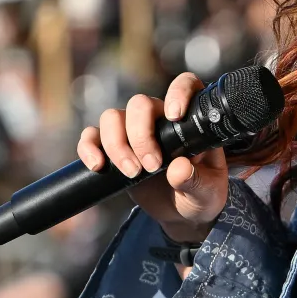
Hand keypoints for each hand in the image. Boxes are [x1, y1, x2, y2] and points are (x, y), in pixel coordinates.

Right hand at [76, 72, 228, 242]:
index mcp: (189, 121)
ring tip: (133, 173)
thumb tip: (178, 168)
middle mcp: (160, 118)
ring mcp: (133, 131)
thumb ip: (197, 181)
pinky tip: (98, 166)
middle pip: (139, 104)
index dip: (178, 92)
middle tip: (152, 166)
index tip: (175, 115)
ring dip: (117, 145)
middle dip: (140, 136)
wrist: (180, 213)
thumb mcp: (208, 192)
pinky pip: (91, 136)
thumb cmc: (200, 195)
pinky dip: (89, 147)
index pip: (185, 85)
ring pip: (112, 117)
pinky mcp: (112, 148)